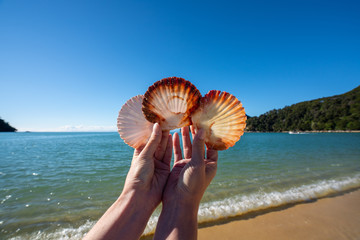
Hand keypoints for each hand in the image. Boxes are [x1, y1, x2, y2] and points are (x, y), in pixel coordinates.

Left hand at [84, 123, 171, 239]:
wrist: (142, 197)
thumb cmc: (137, 176)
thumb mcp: (144, 156)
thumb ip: (153, 141)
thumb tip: (156, 125)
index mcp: (140, 154)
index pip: (147, 138)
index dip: (152, 129)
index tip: (158, 118)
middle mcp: (149, 158)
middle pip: (156, 142)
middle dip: (162, 132)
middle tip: (168, 119)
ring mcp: (157, 164)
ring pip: (163, 148)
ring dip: (167, 137)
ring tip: (172, 124)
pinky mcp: (166, 169)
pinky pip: (169, 155)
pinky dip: (172, 146)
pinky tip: (175, 136)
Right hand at [163, 126, 217, 205]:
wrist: (178, 201)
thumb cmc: (192, 185)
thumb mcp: (198, 164)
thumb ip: (199, 147)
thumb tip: (202, 130)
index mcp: (210, 164)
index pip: (211, 146)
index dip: (208, 134)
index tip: (205, 122)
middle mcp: (200, 163)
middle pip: (199, 144)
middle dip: (195, 132)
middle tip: (192, 119)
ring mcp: (189, 164)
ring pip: (188, 146)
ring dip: (185, 136)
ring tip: (183, 123)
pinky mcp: (178, 166)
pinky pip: (178, 152)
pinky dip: (176, 143)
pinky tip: (173, 134)